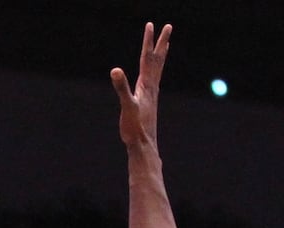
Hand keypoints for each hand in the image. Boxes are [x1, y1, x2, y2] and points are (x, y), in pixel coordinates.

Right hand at [110, 22, 171, 149]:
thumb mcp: (127, 107)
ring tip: (165, 46)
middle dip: (161, 43)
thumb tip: (115, 71)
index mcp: (146, 86)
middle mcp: (151, 88)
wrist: (144, 146)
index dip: (148, 41)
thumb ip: (122, 88)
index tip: (151, 24)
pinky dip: (154, 73)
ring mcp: (151, 96)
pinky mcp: (148, 104)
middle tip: (168, 27)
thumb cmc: (135, 128)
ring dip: (160, 56)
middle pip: (157, 60)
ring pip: (157, 71)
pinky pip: (153, 82)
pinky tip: (152, 76)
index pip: (147, 58)